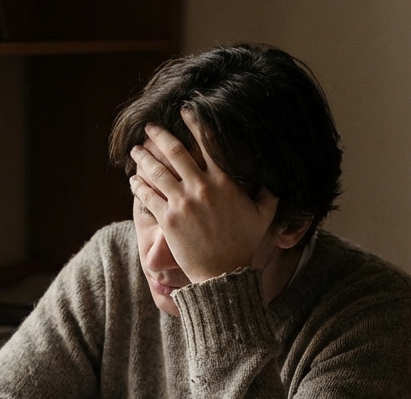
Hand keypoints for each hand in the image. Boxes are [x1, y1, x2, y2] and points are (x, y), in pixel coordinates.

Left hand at [128, 110, 280, 283]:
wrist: (224, 275)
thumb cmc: (244, 244)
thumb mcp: (263, 215)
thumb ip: (269, 193)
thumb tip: (277, 178)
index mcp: (225, 182)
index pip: (209, 144)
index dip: (195, 123)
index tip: (186, 110)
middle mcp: (202, 188)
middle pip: (175, 152)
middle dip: (160, 136)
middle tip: (150, 126)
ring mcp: (182, 203)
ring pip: (157, 171)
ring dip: (143, 157)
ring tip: (135, 150)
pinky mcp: (168, 220)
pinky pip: (148, 196)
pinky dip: (139, 185)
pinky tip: (133, 179)